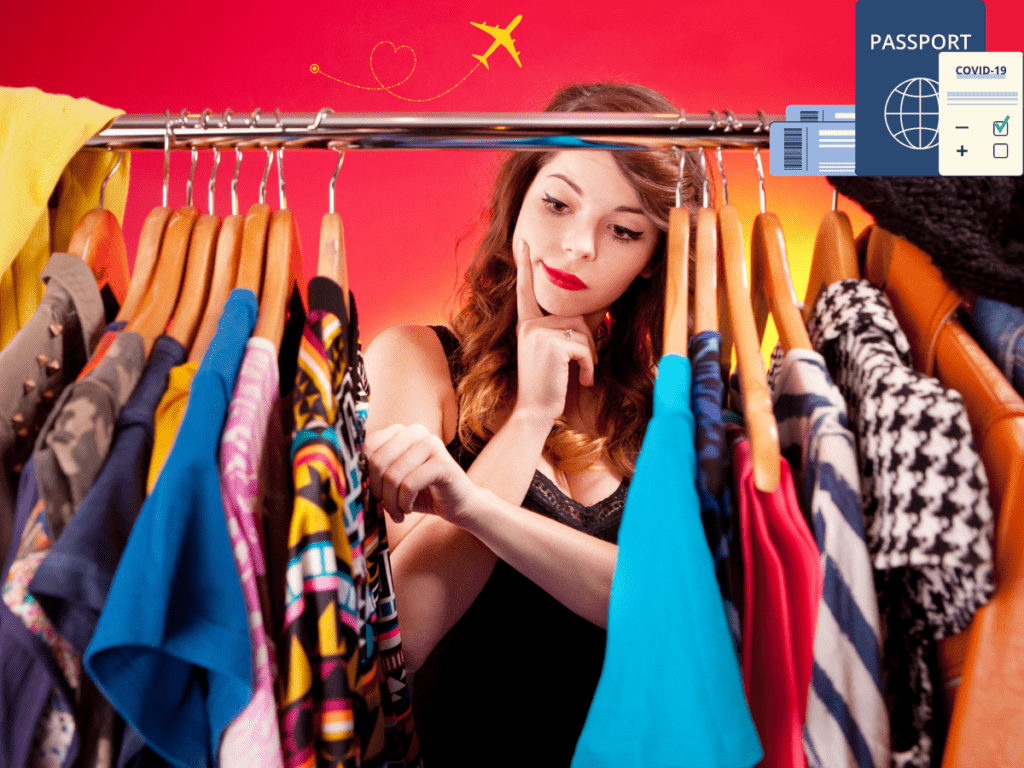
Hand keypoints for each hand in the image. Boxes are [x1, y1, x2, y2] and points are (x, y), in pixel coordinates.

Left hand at [366, 423, 488, 526]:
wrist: (458, 504)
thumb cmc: (421, 492)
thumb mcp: (393, 479)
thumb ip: (374, 470)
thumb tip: (347, 475)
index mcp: (400, 431)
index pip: (367, 448)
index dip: (364, 476)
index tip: (372, 495)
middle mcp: (415, 431)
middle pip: (377, 462)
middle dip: (378, 492)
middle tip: (386, 508)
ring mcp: (431, 444)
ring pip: (393, 476)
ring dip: (391, 502)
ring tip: (398, 512)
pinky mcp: (443, 463)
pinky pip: (409, 485)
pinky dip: (405, 503)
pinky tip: (409, 509)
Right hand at [514, 240, 596, 423]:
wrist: (535, 413)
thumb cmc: (549, 387)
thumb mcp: (555, 354)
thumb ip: (567, 332)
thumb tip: (599, 308)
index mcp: (527, 325)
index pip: (527, 291)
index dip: (525, 265)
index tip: (523, 243)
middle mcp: (529, 325)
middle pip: (575, 315)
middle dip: (589, 340)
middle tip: (583, 367)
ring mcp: (536, 332)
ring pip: (583, 330)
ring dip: (590, 356)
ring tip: (581, 376)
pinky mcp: (549, 343)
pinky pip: (584, 346)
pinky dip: (589, 366)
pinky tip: (581, 381)